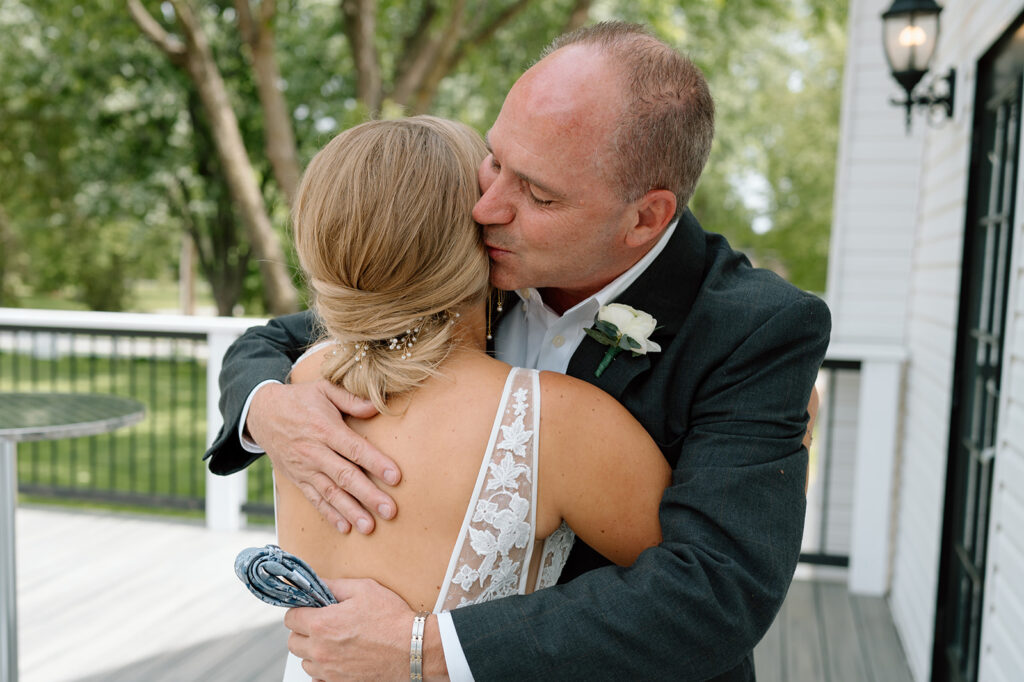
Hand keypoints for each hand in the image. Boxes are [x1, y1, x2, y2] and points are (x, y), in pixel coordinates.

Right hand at [247, 380, 399, 533]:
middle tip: (389, 510)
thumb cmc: (300, 400)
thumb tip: (375, 407)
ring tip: (369, 526)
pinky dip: (330, 515)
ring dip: (351, 511)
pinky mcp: (298, 480)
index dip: (376, 463)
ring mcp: (305, 469)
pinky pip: (315, 500)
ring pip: (330, 493)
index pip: (354, 449)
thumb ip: (350, 398)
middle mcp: (315, 452)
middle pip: (345, 476)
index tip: (396, 477)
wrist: (262, 413)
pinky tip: (345, 527)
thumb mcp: (324, 389)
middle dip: (368, 495)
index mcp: (325, 429)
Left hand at [284, 579, 445, 680]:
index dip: (300, 610)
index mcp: (322, 624)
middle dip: (303, 631)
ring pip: (305, 661)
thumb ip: (334, 585)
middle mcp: (320, 650)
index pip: (290, 618)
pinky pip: (318, 678)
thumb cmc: (391, 618)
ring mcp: (329, 670)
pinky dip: (324, 669)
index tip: (309, 609)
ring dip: (313, 651)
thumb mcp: (364, 589)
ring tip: (333, 641)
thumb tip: (317, 584)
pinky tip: (339, 658)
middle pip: (293, 642)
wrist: (413, 648)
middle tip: (321, 624)